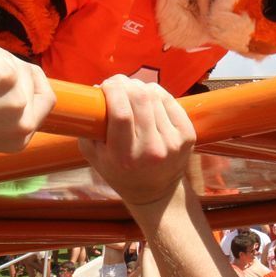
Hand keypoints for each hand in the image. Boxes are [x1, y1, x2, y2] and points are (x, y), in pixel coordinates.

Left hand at [0, 40, 55, 154]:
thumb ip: (2, 108)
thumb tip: (5, 69)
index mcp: (22, 137)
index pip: (46, 99)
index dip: (28, 81)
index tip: (7, 75)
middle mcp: (26, 121)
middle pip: (29, 73)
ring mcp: (18, 97)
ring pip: (7, 57)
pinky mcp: (5, 75)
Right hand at [79, 75, 195, 207]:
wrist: (156, 192)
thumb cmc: (120, 171)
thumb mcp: (95, 157)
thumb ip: (88, 128)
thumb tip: (94, 91)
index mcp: (125, 157)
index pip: (121, 114)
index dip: (112, 91)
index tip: (104, 85)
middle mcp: (152, 150)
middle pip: (140, 98)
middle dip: (125, 84)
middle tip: (116, 84)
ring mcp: (173, 142)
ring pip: (155, 95)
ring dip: (140, 87)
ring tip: (131, 94)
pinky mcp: (188, 135)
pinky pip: (170, 100)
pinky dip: (156, 93)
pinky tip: (148, 100)